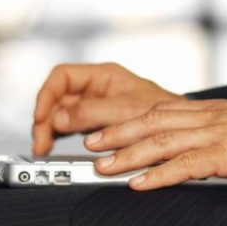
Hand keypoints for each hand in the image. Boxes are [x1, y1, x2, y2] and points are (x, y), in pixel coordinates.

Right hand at [32, 63, 184, 154]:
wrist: (185, 133)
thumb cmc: (167, 114)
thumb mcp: (126, 111)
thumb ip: (92, 113)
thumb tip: (59, 118)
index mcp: (104, 76)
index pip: (62, 77)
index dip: (47, 95)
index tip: (41, 116)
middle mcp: (98, 89)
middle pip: (58, 98)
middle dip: (45, 119)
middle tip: (41, 142)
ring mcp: (97, 108)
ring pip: (62, 115)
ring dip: (50, 131)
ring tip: (45, 149)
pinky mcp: (99, 126)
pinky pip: (72, 129)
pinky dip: (61, 139)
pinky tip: (57, 149)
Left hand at [83, 99, 226, 188]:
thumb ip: (211, 136)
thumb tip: (188, 152)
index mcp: (207, 112)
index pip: (157, 112)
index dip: (126, 122)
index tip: (102, 131)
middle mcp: (206, 118)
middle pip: (150, 122)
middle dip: (116, 134)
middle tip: (88, 145)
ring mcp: (216, 134)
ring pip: (161, 142)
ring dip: (128, 155)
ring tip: (103, 167)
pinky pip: (186, 164)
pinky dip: (159, 175)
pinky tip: (140, 184)